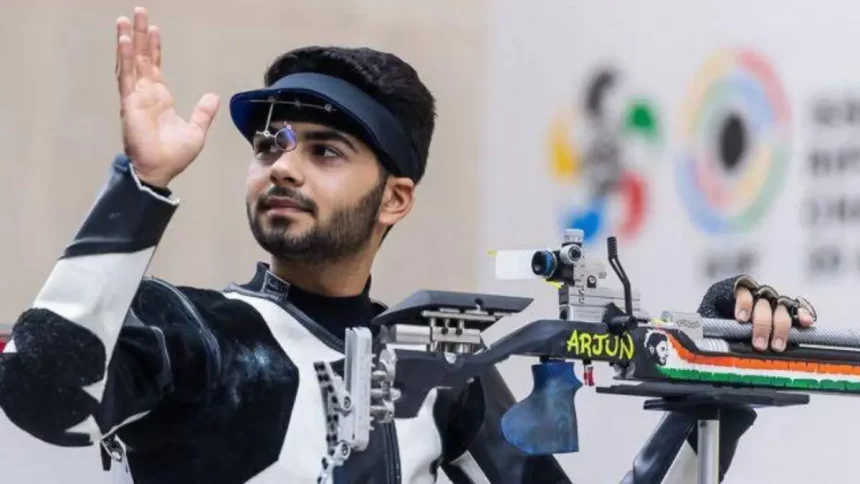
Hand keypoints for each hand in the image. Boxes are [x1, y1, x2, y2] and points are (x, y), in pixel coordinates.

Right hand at [116, 7, 219, 187]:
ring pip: (131, 62)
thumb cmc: (174, 155)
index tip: (155, 29)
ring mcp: (136, 97)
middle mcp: (145, 94)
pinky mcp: (129, 103)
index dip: (155, 48)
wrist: (160, 170)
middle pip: (142, 58)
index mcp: (160, 99)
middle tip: (139, 12)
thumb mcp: (196, 131)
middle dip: (141, 35)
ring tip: (126, 19)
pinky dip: (126, 58)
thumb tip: (213, 96)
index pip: (155, 67)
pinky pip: (126, 76)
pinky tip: (126, 41)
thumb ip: (203, 113)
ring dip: (129, 40)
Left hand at [697, 275, 816, 352]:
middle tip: (758, 345)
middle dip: (761, 324)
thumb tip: (691, 330)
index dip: (743, 303)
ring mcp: (772, 300)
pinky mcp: (787, 310)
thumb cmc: (715, 323)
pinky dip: (803, 314)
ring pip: (781, 307)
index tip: (740, 319)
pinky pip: (797, 308)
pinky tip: (807, 323)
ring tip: (777, 346)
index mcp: (732, 291)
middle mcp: (755, 293)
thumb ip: (703, 324)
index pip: (740, 290)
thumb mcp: (707, 321)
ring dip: (780, 327)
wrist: (725, 328)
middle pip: (763, 302)